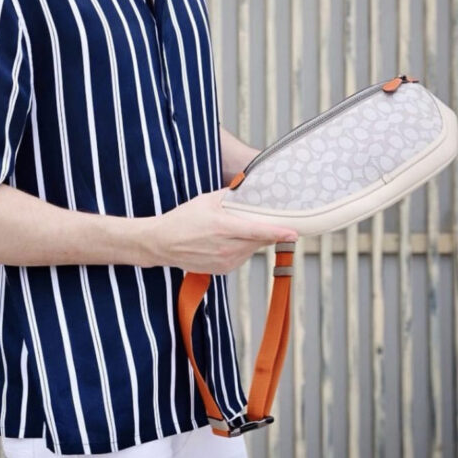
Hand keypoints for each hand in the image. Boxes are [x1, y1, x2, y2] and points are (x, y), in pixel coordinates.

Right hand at [148, 189, 297, 274]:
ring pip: (251, 250)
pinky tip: (228, 241)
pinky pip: (241, 258)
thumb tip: (247, 187)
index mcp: (223, 227)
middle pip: (258, 241)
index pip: (258, 231)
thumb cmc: (182, 219)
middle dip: (265, 232)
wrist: (162, 243)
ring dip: (252, 240)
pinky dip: (241, 249)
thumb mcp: (205, 200)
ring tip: (235, 229)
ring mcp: (224, 261)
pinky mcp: (223, 270)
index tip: (294, 233)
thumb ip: (228, 195)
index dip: (278, 232)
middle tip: (267, 221)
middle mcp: (226, 247)